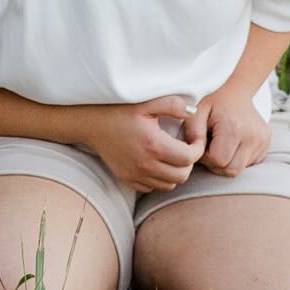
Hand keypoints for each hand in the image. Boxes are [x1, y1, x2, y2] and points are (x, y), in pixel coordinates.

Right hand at [80, 97, 204, 192]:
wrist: (91, 123)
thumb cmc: (119, 110)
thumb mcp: (147, 102)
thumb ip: (172, 105)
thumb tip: (193, 113)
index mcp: (154, 145)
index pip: (189, 158)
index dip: (197, 149)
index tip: (193, 139)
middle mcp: (145, 164)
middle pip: (182, 175)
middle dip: (188, 162)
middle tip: (185, 147)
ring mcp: (135, 174)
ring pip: (168, 185)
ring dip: (175, 172)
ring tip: (171, 155)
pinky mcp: (126, 179)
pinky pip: (151, 188)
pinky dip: (158, 179)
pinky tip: (156, 163)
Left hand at [182, 86, 270, 176]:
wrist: (238, 93)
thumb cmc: (215, 104)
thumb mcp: (197, 112)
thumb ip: (193, 133)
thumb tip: (196, 152)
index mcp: (233, 128)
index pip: (218, 161)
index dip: (206, 157)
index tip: (204, 144)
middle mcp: (252, 137)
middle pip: (231, 170)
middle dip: (217, 164)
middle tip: (212, 147)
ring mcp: (262, 142)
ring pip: (240, 169)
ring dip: (228, 161)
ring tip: (222, 144)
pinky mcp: (266, 145)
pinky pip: (249, 164)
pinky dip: (238, 158)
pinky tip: (233, 144)